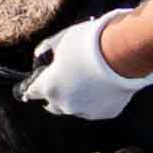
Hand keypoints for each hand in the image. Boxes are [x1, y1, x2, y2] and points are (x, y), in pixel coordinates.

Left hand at [25, 13, 152, 123]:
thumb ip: (47, 50)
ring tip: (87, 79)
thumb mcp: (61, 39)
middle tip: (60, 82)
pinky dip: (96, 99)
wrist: (125, 52)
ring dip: (76, 97)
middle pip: (53, 104)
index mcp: (49, 86)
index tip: (28, 89)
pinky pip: (96, 107)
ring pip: (75, 107)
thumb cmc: (90, 42)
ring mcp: (86, 111)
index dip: (30, 88)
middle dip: (54, 94)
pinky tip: (102, 85)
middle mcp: (65, 104)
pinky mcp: (106, 113)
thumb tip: (39, 56)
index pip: (32, 92)